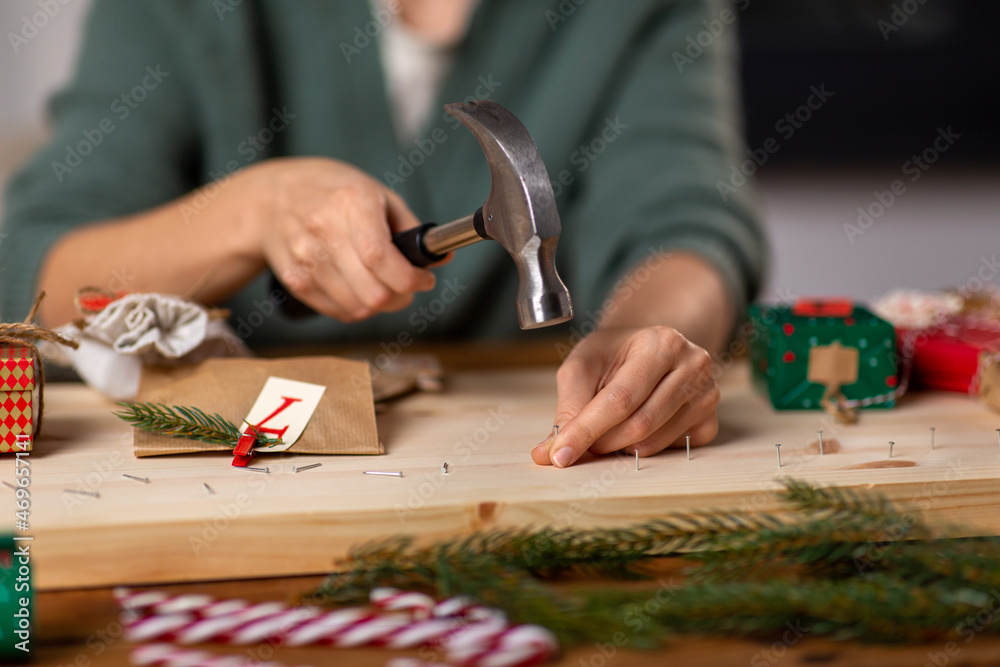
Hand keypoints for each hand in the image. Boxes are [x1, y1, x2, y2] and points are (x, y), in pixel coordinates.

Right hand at [252, 157, 438, 321]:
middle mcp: (324, 231)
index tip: (424, 279)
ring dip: (380, 305)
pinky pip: (339, 311)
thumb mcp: (375, 193)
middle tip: (407, 286)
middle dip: (401, 297)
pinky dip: (357, 307)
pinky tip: (358, 286)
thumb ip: (410, 227)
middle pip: (373, 293)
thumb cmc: (331, 192)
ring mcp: (306, 259)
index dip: (409, 279)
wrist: (270, 199)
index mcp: (350, 202)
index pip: (380, 258)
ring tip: (383, 285)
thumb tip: (441, 256)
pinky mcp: (296, 281)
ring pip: (358, 308)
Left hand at [531, 326, 719, 467]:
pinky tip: (633, 427)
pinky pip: (668, 451)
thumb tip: (548, 452)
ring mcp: (707, 395)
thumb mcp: (583, 365)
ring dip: (617, 447)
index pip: (620, 399)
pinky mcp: (709, 422)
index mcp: (662, 343)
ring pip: (652, 443)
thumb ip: (569, 405)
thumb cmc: (614, 354)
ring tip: (605, 429)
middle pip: (639, 425)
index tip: (558, 455)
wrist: (648, 347)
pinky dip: (641, 448)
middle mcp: (693, 366)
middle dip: (600, 442)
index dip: (586, 430)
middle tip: (577, 442)